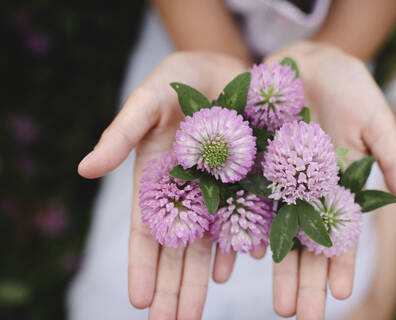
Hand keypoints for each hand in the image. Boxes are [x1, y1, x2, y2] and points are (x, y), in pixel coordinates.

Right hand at [77, 52, 263, 318]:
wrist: (227, 67)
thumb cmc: (180, 78)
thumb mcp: (147, 100)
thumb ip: (121, 133)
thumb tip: (84, 170)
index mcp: (157, 178)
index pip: (146, 230)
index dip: (142, 264)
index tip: (140, 300)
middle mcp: (188, 192)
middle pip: (179, 247)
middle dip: (175, 285)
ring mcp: (222, 189)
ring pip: (213, 241)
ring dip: (206, 277)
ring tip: (198, 311)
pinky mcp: (253, 179)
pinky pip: (250, 216)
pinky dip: (247, 239)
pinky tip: (247, 261)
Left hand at [264, 41, 395, 318]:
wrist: (308, 62)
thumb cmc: (350, 89)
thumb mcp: (376, 123)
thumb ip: (392, 163)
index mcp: (337, 186)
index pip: (340, 233)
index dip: (339, 263)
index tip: (339, 294)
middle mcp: (305, 190)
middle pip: (303, 241)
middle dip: (302, 279)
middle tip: (296, 315)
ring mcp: (276, 178)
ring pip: (273, 228)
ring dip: (273, 265)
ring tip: (272, 300)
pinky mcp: (251, 162)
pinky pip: (244, 198)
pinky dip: (242, 225)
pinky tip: (239, 254)